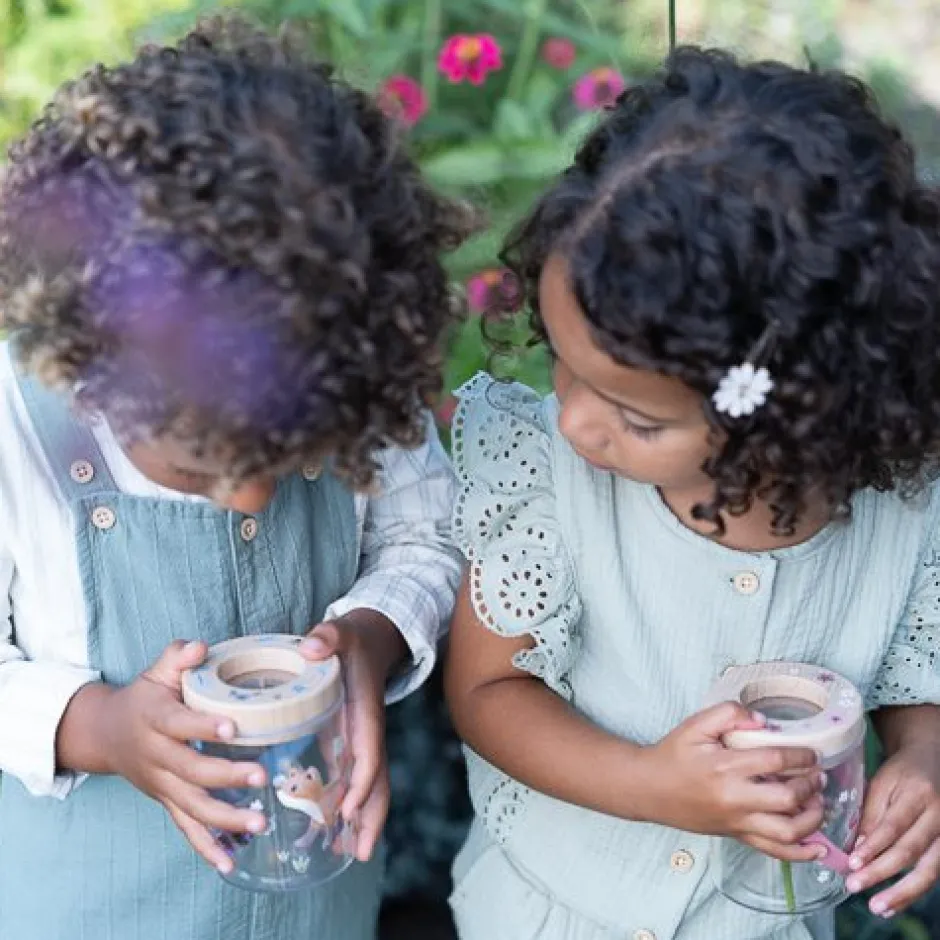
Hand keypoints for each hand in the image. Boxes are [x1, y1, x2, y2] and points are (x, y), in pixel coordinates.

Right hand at [66, 641, 268, 871]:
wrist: (106, 733)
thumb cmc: (145, 697)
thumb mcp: (156, 671)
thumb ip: (177, 656)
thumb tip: (199, 646)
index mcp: (156, 719)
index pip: (179, 724)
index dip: (203, 726)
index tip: (232, 727)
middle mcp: (157, 756)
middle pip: (191, 771)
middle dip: (226, 776)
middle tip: (262, 776)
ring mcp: (161, 784)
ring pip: (192, 806)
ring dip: (225, 818)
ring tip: (259, 823)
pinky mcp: (167, 801)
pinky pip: (186, 828)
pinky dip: (206, 847)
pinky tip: (230, 863)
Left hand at [299, 610, 405, 861]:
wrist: (370, 639)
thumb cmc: (352, 640)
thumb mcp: (341, 633)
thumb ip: (328, 636)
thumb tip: (311, 646)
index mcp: (365, 713)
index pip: (370, 753)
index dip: (363, 782)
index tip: (351, 809)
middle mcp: (366, 734)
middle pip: (377, 782)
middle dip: (373, 817)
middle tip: (362, 854)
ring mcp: (359, 742)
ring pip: (367, 788)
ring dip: (361, 821)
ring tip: (342, 854)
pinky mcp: (347, 743)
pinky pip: (350, 781)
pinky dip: (344, 808)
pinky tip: (326, 832)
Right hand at [643, 702, 825, 861]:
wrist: (648, 788)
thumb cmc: (673, 754)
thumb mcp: (695, 725)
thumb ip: (728, 714)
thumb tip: (762, 721)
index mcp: (725, 767)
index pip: (775, 761)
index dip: (801, 756)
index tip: (811, 753)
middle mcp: (734, 798)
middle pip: (787, 799)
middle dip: (810, 786)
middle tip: (817, 775)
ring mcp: (736, 822)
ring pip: (786, 832)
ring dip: (812, 819)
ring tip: (818, 802)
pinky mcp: (736, 835)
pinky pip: (774, 852)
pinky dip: (800, 854)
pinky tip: (817, 848)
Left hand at [845, 743, 939, 917]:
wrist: (934, 762)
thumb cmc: (903, 773)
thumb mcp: (882, 782)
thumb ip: (871, 813)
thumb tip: (857, 848)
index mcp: (918, 794)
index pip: (894, 826)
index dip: (873, 847)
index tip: (852, 863)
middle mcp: (939, 816)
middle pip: (911, 851)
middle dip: (882, 872)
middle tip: (855, 887)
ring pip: (929, 870)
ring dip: (902, 892)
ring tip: (878, 906)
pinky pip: (934, 873)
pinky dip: (914, 891)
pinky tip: (895, 903)